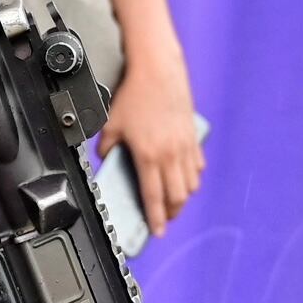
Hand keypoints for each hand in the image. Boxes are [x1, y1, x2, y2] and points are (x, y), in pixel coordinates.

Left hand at [100, 65, 201, 231]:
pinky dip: (192, 176)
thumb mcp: (111, 123)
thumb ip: (106, 146)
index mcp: (148, 155)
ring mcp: (185, 145)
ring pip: (190, 183)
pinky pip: (197, 165)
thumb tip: (106, 156)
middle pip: (177, 197)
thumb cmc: (136, 94)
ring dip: (183, 197)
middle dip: (172, 213)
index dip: (156, 219)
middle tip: (164, 219)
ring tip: (173, 201)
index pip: (153, 197)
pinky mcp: (192, 135)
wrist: (158, 71)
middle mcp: (170, 154)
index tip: (157, 232)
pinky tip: (185, 177)